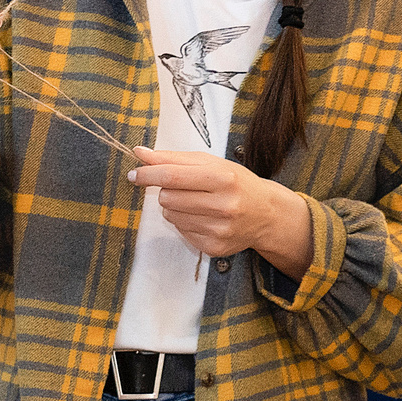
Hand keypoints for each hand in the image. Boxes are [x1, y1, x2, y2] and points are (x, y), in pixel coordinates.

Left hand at [125, 149, 312, 274]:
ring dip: (174, 207)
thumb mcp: (211, 163)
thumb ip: (173, 158)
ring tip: (196, 203)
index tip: (134, 174)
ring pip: (170, 216)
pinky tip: (203, 218)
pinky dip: (184, 223)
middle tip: (183, 189)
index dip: (148, 174)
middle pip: (167, 198)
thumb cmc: (236, 183)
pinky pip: (181, 231)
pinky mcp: (215, 247)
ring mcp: (219, 230)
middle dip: (166, 191)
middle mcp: (223, 206)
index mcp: (223, 178)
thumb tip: (140, 153)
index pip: (172, 176)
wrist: (267, 214)